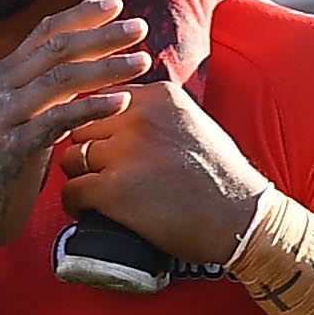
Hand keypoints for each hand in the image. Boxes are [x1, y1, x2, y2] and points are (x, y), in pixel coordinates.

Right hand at [0, 0, 151, 250]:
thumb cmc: (6, 156)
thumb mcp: (23, 111)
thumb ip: (47, 84)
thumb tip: (90, 57)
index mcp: (5, 73)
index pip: (46, 31)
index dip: (82, 15)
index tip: (117, 5)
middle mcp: (1, 87)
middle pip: (57, 48)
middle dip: (102, 35)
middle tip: (141, 28)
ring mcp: (4, 116)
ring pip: (59, 78)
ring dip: (106, 66)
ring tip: (142, 61)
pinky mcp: (12, 148)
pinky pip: (57, 121)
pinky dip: (92, 107)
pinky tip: (121, 102)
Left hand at [56, 75, 272, 272]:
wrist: (242, 219)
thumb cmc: (222, 178)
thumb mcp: (194, 122)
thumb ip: (157, 113)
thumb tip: (116, 118)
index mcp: (159, 96)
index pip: (103, 99)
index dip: (102, 127)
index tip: (109, 147)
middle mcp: (139, 117)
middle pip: (82, 126)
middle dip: (88, 150)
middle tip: (100, 172)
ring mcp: (125, 152)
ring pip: (72, 157)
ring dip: (79, 176)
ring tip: (93, 192)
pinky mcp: (113, 189)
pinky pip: (71, 191)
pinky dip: (75, 204)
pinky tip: (89, 211)